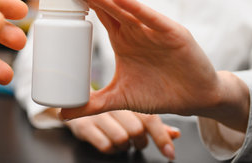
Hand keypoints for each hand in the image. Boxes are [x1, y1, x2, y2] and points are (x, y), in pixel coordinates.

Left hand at [52, 0, 249, 131]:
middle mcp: (135, 28)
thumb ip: (94, 105)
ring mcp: (152, 28)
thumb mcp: (120, 98)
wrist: (195, 99)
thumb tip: (62, 114)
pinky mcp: (172, 33)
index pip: (96, 13)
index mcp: (122, 37)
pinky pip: (150, 17)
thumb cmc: (159, 92)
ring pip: (123, 6)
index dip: (77, 1)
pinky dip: (134, 6)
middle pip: (105, 4)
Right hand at [65, 111, 179, 159]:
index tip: (169, 153)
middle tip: (134, 141)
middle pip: (136, 131)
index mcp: (128, 99)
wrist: (75, 102)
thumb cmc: (108, 110)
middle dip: (139, 142)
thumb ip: (152, 124)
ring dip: (123, 146)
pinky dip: (109, 149)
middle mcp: (113, 105)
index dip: (162, 137)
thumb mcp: (131, 113)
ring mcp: (97, 114)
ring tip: (118, 140)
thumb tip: (175, 134)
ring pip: (121, 139)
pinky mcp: (83, 125)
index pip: (149, 118)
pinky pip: (104, 145)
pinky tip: (106, 141)